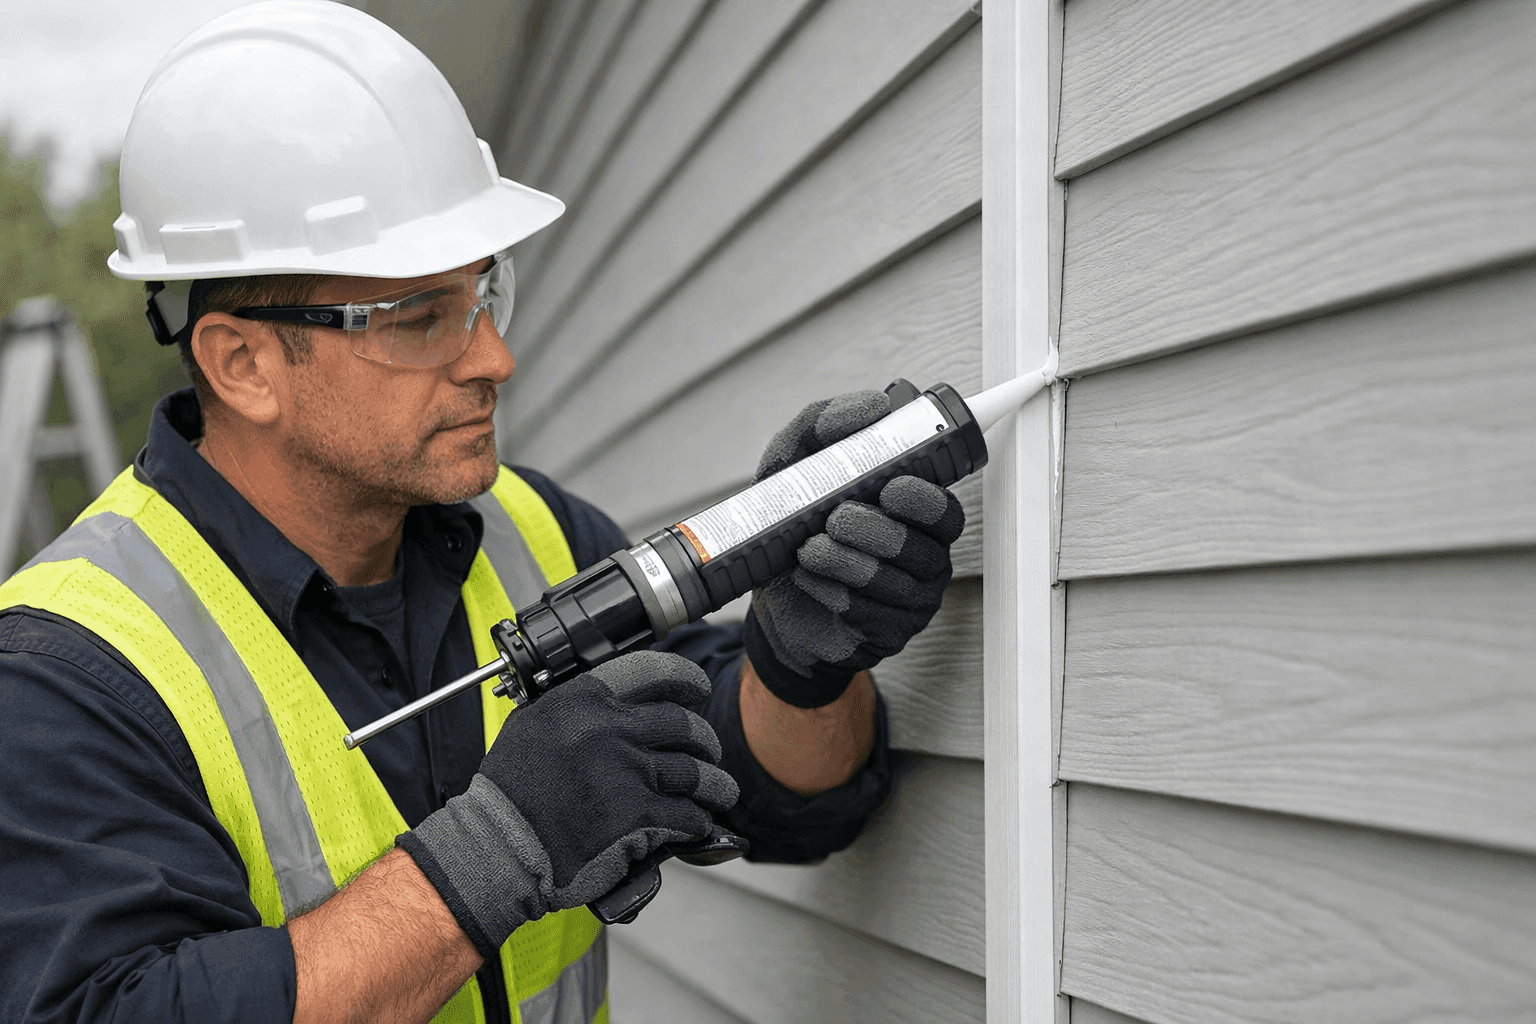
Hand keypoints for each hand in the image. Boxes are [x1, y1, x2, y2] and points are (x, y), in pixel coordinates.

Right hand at [396, 651, 737, 957]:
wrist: (499, 846)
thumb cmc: (510, 793)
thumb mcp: (533, 725)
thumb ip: (575, 709)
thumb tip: (614, 706)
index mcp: (584, 700)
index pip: (652, 671)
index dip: (684, 678)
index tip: (697, 688)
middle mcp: (610, 729)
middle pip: (683, 725)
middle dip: (705, 740)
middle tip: (709, 752)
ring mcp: (628, 772)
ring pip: (696, 773)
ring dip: (715, 785)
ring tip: (721, 792)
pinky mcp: (638, 815)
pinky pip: (687, 814)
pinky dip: (697, 820)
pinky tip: (696, 824)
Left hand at [743, 391, 965, 707]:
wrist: (772, 593)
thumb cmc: (795, 521)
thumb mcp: (794, 461)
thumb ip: (825, 423)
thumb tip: (873, 407)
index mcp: (913, 510)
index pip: (944, 505)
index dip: (925, 498)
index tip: (891, 488)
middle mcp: (924, 552)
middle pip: (926, 545)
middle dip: (880, 530)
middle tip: (836, 519)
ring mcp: (911, 597)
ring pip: (896, 582)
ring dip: (847, 562)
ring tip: (809, 550)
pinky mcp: (889, 631)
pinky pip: (872, 615)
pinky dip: (835, 593)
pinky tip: (810, 580)